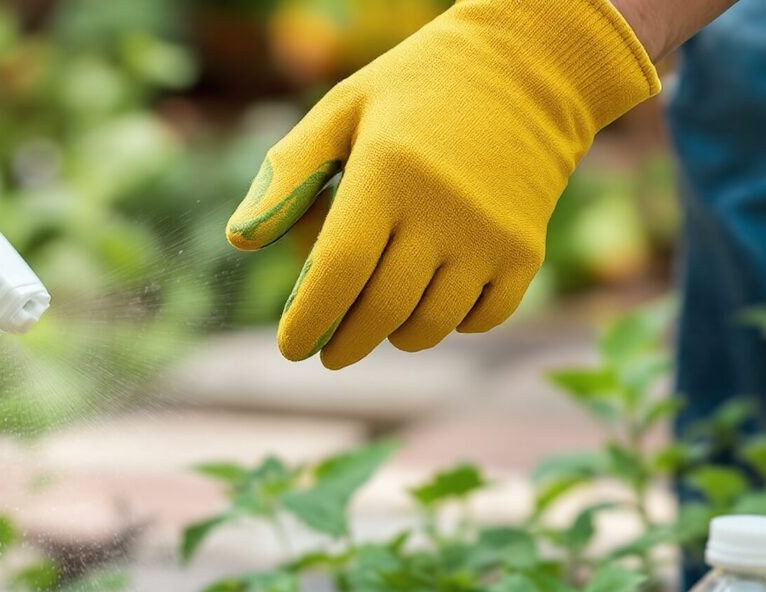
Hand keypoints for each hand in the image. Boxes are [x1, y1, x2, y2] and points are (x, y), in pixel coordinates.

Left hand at [226, 0, 658, 368]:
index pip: (338, 272)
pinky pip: (479, 320)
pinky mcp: (524, 252)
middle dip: (343, 343)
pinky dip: (450, 323)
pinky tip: (432, 298)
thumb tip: (238, 242)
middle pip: (380, 312)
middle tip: (327, 350)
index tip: (291, 346)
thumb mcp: (343, 109)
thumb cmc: (416, 91)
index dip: (308, 320)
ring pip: (429, 326)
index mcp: (387, 173)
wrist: (526, 67)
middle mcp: (442, 210)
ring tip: (377, 317)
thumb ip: (287, 173)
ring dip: (394, 335)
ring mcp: (488, 236)